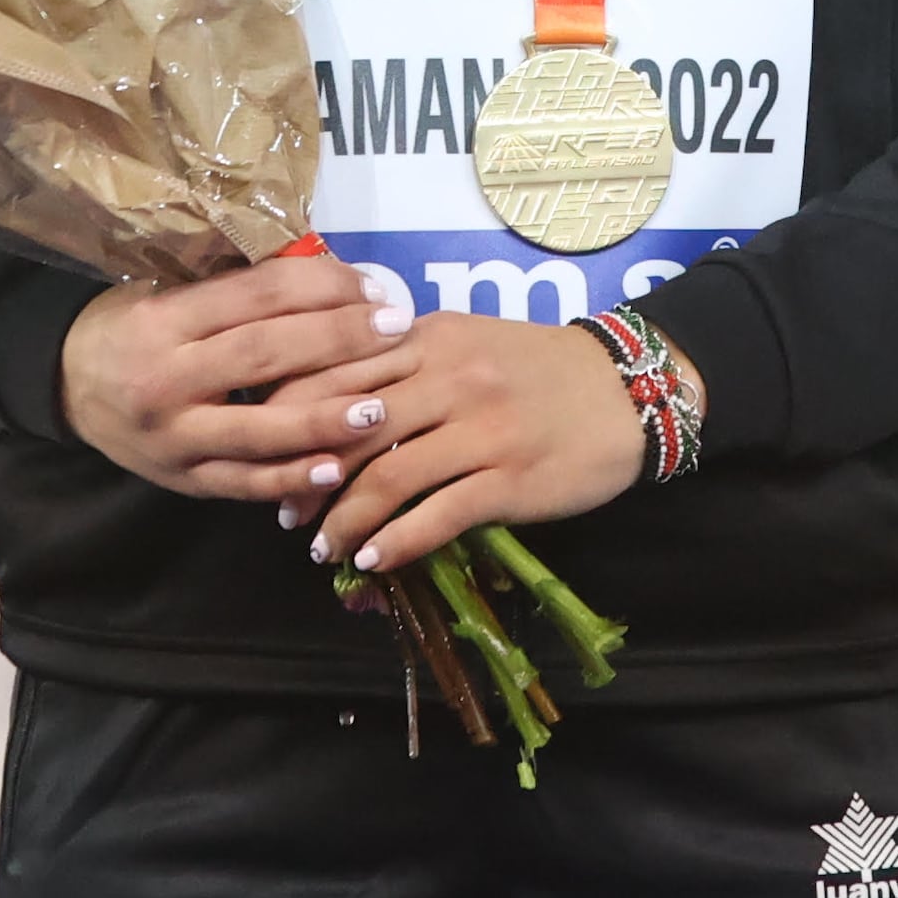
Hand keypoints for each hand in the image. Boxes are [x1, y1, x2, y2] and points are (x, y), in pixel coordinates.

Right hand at [58, 252, 406, 504]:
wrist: (66, 384)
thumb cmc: (130, 324)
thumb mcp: (164, 289)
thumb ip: (232, 287)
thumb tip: (325, 268)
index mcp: (162, 320)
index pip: (255, 297)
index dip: (320, 289)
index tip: (372, 288)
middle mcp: (164, 379)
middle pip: (265, 356)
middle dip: (339, 342)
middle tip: (398, 331)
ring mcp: (171, 437)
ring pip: (258, 429)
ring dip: (324, 419)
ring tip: (381, 407)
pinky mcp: (179, 480)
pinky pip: (242, 482)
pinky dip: (290, 477)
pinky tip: (335, 467)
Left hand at [285, 312, 645, 577]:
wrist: (628, 390)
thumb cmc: (539, 368)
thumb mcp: (467, 341)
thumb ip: (405, 361)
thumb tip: (331, 403)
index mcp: (429, 337)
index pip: (336, 370)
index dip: (291, 418)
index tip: (270, 453)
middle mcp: (450, 378)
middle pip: (351, 428)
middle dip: (309, 478)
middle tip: (287, 514)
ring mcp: (482, 429)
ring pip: (389, 477)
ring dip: (347, 521)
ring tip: (324, 549)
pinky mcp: (511, 478)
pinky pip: (438, 515)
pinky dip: (397, 543)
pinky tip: (375, 561)